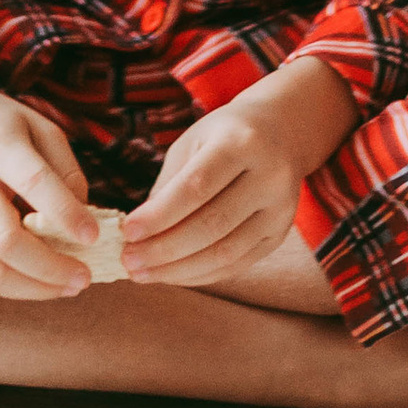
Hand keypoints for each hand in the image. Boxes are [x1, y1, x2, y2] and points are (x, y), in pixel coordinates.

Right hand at [0, 50, 99, 301]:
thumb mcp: (37, 125)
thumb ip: (66, 171)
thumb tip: (83, 222)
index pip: (35, 183)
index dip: (66, 214)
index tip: (93, 237)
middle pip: (7, 241)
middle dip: (50, 269)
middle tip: (85, 277)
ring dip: (34, 288)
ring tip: (67, 287)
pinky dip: (12, 285)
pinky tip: (38, 281)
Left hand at [122, 60, 358, 291]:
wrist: (279, 133)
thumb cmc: (222, 137)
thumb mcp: (192, 144)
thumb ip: (168, 186)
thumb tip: (137, 235)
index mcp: (241, 143)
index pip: (197, 187)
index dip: (160, 215)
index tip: (126, 232)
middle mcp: (269, 176)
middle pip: (212, 225)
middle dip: (164, 249)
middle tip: (128, 260)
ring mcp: (280, 209)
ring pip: (225, 253)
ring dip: (178, 270)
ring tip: (143, 273)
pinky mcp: (279, 235)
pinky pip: (237, 265)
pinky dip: (200, 274)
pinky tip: (171, 274)